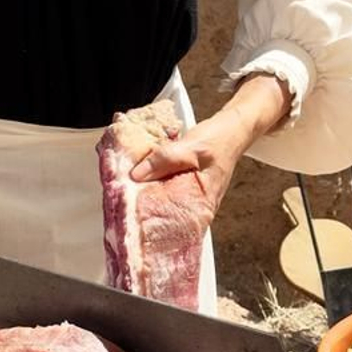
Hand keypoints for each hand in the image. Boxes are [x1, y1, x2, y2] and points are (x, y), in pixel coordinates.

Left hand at [127, 75, 290, 228]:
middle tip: (119, 202)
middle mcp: (197, 207)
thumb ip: (164, 160)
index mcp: (201, 204)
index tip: (126, 216)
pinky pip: (165, 191)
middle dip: (142, 208)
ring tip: (125, 192)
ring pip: (162, 202)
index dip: (148, 221)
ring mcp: (191, 198)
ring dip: (145, 195)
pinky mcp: (185, 189)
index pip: (170, 221)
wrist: (232, 129)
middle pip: (163, 213)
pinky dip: (153, 185)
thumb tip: (136, 175)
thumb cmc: (219, 140)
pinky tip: (141, 179)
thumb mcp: (191, 146)